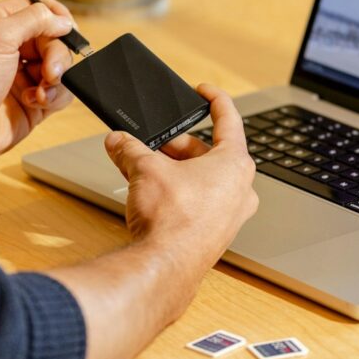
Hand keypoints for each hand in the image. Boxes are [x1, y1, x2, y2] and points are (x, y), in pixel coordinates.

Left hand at [0, 0, 76, 164]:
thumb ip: (35, 19)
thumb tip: (64, 22)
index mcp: (0, 23)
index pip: (38, 7)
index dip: (56, 15)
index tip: (68, 27)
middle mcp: (13, 47)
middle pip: (54, 39)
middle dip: (57, 55)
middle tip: (50, 71)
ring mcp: (24, 75)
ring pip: (61, 67)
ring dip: (57, 78)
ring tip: (41, 91)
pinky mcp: (33, 101)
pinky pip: (60, 92)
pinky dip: (53, 97)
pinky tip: (34, 101)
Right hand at [104, 84, 258, 270]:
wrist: (166, 268)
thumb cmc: (171, 219)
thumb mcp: (145, 169)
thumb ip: (130, 149)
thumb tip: (118, 141)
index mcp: (235, 164)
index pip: (229, 119)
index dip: (214, 99)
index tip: (203, 91)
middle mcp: (240, 189)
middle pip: (208, 152)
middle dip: (177, 145)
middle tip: (152, 141)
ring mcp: (230, 214)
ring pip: (202, 179)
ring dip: (175, 169)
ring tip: (144, 167)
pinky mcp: (215, 233)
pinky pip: (199, 201)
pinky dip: (178, 191)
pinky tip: (153, 193)